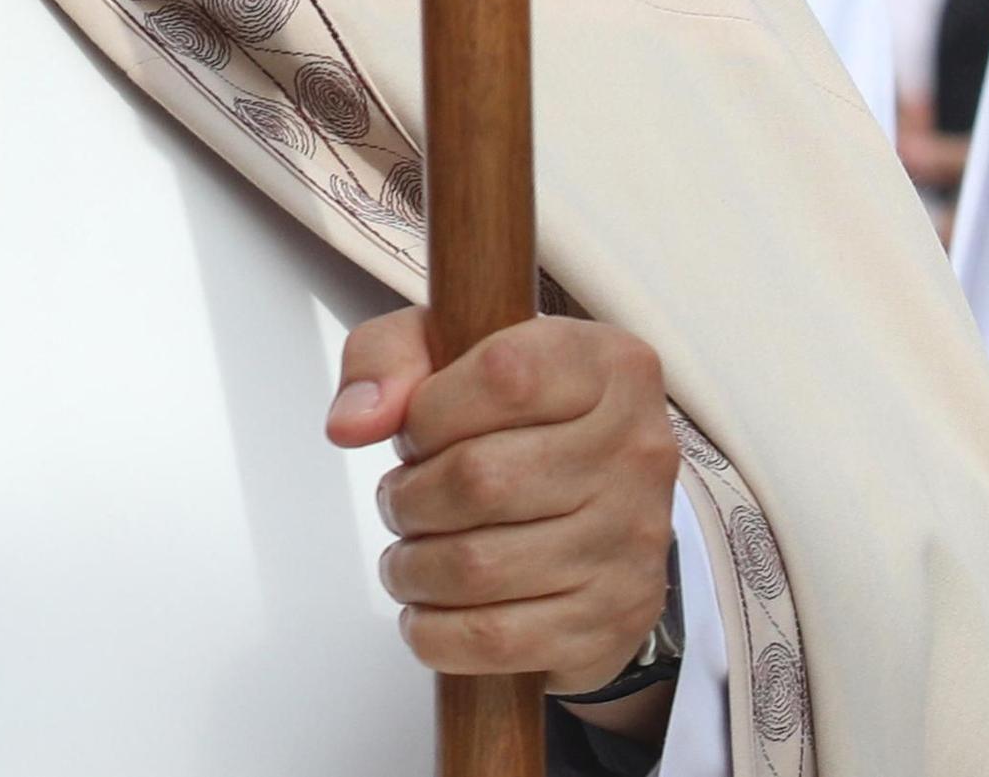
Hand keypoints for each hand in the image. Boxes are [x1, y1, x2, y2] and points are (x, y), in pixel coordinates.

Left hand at [325, 307, 677, 705]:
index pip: (503, 375)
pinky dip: (434, 629)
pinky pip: (495, 638)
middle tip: (401, 501)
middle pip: (479, 479)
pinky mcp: (612, 620)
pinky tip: (429, 606)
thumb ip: (383, 358)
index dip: (428, 412)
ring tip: (410, 554)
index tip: (415, 432)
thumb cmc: (506, 415)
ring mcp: (631, 542)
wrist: (590, 502)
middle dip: (407, 498)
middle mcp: (636, 451)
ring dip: (412, 567)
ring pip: (477, 566)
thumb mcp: (442, 351)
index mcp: (606, 366)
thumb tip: (352, 422)